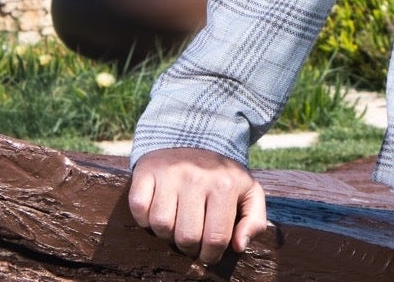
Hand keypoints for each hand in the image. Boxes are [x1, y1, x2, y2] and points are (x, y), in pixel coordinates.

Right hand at [127, 146, 268, 264]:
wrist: (195, 139)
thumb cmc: (222, 177)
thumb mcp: (249, 192)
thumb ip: (254, 221)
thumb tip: (239, 246)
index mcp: (226, 185)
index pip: (216, 238)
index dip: (211, 255)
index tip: (209, 253)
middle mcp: (197, 177)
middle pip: (186, 237)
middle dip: (189, 248)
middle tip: (192, 240)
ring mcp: (170, 174)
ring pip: (161, 226)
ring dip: (166, 233)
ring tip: (176, 224)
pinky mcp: (146, 171)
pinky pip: (139, 210)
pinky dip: (144, 218)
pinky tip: (158, 211)